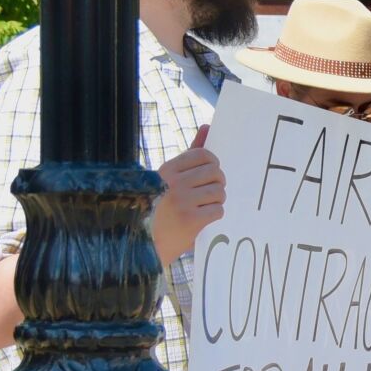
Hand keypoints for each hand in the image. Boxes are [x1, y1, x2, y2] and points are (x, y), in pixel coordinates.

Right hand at [153, 127, 224, 259]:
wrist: (151, 242)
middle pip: (215, 173)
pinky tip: (202, 219)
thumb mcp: (173, 178)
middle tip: (209, 194)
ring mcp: (181, 201)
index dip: (213, 165)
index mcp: (167, 170)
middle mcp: (172, 183)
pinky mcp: (191, 219)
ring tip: (203, 207)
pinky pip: (218, 210)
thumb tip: (207, 127)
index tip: (208, 175)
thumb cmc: (166, 206)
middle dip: (217, 184)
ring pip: (219, 192)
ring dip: (217, 201)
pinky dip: (215, 215)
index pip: (204, 155)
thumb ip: (191, 154)